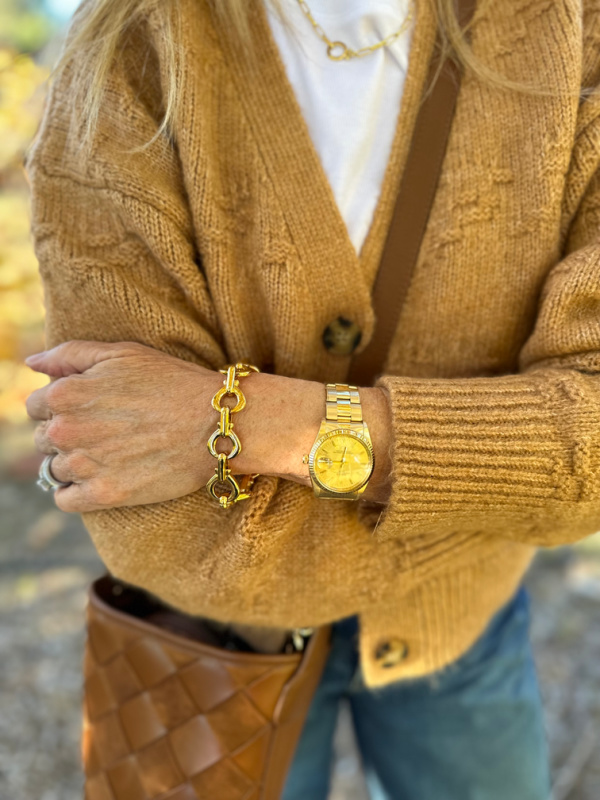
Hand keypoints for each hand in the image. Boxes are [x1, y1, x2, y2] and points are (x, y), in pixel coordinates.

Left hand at [25, 341, 223, 511]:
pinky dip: (75, 492)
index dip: (61, 405)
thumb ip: (69, 355)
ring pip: (54, 469)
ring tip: (111, 453)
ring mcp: (85, 465)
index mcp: (65, 394)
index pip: (35, 405)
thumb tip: (32, 363)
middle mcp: (67, 431)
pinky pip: (65, 500)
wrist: (216, 423)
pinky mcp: (104, 494)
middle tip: (106, 431)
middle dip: (67, 435)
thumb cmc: (172, 382)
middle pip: (42, 439)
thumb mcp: (122, 353)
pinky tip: (100, 479)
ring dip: (74, 463)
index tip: (91, 408)